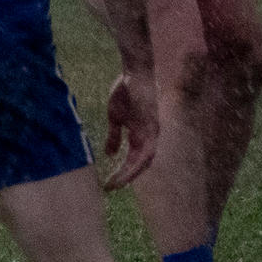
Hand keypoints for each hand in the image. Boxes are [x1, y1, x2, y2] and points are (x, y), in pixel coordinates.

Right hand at [96, 71, 157, 189]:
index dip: (123, 173)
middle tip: (111, 188)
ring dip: (131, 174)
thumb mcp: (115, 118)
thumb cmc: (125, 93)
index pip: (134, 160)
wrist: (133, 73)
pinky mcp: (152, 126)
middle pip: (141, 165)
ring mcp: (152, 132)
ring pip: (145, 161)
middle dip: (126, 178)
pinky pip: (147, 150)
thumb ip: (114, 136)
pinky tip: (127, 168)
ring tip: (117, 183)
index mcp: (140, 135)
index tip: (109, 183)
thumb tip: (109, 154)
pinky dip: (137, 161)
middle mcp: (149, 137)